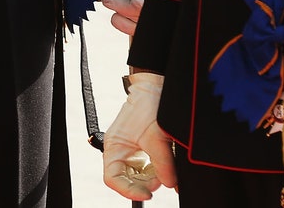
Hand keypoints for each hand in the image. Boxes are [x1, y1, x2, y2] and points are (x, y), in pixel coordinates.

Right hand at [103, 71, 177, 199]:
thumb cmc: (147, 106)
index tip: (148, 194)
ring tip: (166, 167)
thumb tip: (169, 184)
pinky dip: (158, 169)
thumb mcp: (155, 137)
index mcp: (114, 148)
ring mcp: (131, 151)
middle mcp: (120, 152)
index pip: (113, 178)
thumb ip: (162, 163)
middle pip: (128, 180)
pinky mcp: (143, 149)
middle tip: (163, 178)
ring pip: (141, 176)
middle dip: (146, 182)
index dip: (128, 190)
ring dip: (154, 176)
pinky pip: (149, 168)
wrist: (155, 88)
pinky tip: (166, 161)